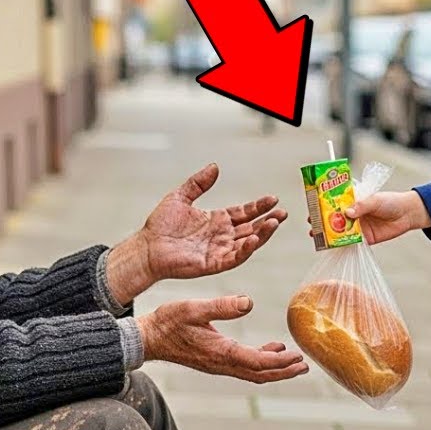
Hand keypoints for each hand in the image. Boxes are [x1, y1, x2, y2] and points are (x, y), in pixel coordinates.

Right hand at [136, 296, 309, 383]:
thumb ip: (221, 306)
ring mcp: (218, 365)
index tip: (298, 357)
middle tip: (304, 366)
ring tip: (293, 361)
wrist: (148, 338)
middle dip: (284, 371)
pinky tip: (269, 349)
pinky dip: (261, 362)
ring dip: (275, 369)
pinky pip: (244, 367)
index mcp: (221, 352)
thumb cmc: (168, 322)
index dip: (280, 362)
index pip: (257, 362)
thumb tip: (248, 302)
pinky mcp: (215, 361)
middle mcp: (222, 363)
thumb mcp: (193, 308)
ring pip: (253, 373)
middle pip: (260, 374)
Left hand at [141, 163, 286, 280]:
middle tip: (283, 213)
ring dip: (263, 234)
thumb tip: (214, 166)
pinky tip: (255, 239)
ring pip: (248, 242)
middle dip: (268, 221)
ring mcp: (219, 250)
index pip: (244, 213)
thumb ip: (198, 183)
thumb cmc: (160, 226)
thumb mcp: (181, 197)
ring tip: (275, 223)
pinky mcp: (213, 263)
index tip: (273, 199)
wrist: (147, 246)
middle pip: (251, 228)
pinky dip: (246, 249)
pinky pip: (234, 257)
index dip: (259, 206)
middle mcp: (221, 236)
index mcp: (217, 220)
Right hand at [308, 190, 430, 244]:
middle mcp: (353, 214)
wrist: (407, 215)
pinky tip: (330, 245)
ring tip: (316, 234)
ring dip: (327, 233)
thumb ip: (362, 205)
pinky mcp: (364, 239)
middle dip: (322, 220)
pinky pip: (349, 242)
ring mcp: (357, 227)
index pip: (335, 201)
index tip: (313, 204)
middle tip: (312, 221)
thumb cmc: (390, 202)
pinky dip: (340, 244)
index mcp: (353, 200)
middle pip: (334, 217)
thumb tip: (347, 212)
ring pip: (339, 230)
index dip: (323, 203)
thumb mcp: (375, 199)